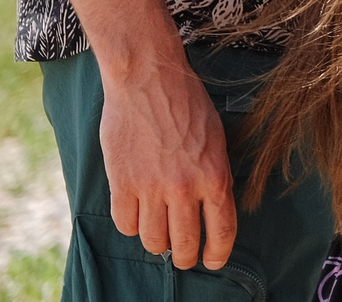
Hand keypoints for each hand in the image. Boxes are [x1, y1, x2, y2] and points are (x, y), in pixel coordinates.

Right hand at [98, 45, 234, 270]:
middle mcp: (184, 188)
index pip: (221, 230)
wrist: (148, 79)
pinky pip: (125, 224)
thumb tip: (213, 207)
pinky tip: (137, 214)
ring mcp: (151, 188)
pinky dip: (131, 225)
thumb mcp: (217, 139)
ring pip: (152, 240)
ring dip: (157, 242)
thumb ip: (214, 175)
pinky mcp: (121, 184)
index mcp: (214, 176)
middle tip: (183, 256)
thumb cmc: (187, 104)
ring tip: (159, 232)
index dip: (218, 253)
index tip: (213, 261)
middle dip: (185, 256)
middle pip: (183, 244)